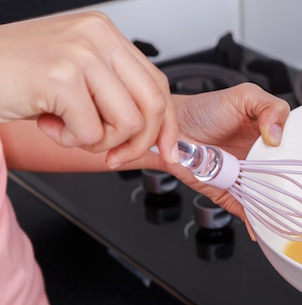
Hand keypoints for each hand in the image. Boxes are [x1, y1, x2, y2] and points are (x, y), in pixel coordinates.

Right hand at [0, 11, 178, 166]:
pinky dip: (69, 141)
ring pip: (127, 123)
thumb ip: (113, 93)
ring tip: (66, 128)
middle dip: (137, 142)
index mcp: (105, 34)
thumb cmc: (16, 76)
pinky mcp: (60, 77)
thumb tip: (151, 131)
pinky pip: (90, 132)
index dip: (166, 124)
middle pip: (152, 104)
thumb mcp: (76, 76)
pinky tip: (46, 123)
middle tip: (112, 155)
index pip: (157, 83)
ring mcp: (80, 54)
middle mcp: (97, 37)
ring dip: (97, 141)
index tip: (166, 149)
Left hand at [168, 83, 289, 229]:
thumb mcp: (245, 96)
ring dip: (280, 210)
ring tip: (292, 216)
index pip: (299, 153)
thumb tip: (278, 136)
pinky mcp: (232, 196)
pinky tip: (265, 228)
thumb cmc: (206, 110)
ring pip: (272, 201)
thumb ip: (270, 107)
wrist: (173, 131)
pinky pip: (249, 213)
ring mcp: (249, 181)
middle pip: (289, 182)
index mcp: (274, 139)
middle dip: (297, 191)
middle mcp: (264, 162)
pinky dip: (256, 224)